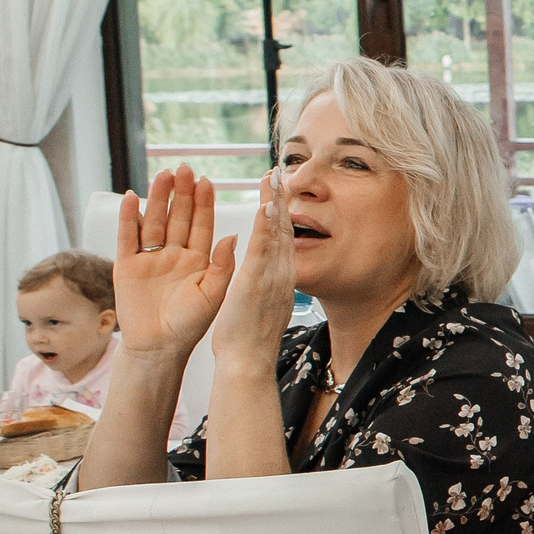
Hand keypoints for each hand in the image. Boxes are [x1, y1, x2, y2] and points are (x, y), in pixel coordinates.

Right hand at [112, 167, 234, 360]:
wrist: (159, 348)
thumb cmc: (190, 325)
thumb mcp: (213, 293)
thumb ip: (222, 265)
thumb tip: (232, 235)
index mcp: (198, 260)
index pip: (202, 225)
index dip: (204, 203)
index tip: (206, 181)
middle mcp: (174, 255)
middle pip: (177, 218)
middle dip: (181, 194)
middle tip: (184, 168)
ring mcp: (150, 259)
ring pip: (154, 222)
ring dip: (157, 199)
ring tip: (162, 175)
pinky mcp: (127, 266)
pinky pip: (128, 238)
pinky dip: (128, 218)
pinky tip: (132, 198)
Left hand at [210, 171, 298, 375]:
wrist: (249, 362)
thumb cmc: (249, 340)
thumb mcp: (263, 307)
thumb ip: (266, 286)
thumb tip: (266, 276)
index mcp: (280, 278)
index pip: (281, 238)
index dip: (280, 213)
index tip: (276, 191)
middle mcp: (282, 273)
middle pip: (283, 228)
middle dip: (280, 198)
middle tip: (278, 171)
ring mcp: (273, 276)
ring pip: (276, 232)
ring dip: (275, 201)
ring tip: (274, 177)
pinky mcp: (258, 280)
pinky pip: (263, 246)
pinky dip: (266, 224)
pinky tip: (266, 204)